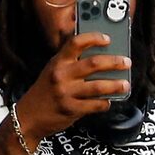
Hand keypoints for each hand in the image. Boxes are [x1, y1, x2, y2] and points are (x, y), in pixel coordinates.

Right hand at [13, 33, 132, 143]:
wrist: (28, 117)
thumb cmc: (45, 92)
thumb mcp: (52, 71)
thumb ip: (71, 63)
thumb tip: (100, 57)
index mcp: (58, 62)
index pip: (76, 43)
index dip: (94, 38)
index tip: (108, 39)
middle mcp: (62, 75)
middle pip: (93, 63)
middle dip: (114, 62)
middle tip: (126, 62)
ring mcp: (66, 93)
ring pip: (98, 86)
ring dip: (115, 85)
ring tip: (125, 84)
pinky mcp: (71, 109)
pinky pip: (95, 105)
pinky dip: (105, 103)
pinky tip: (108, 101)